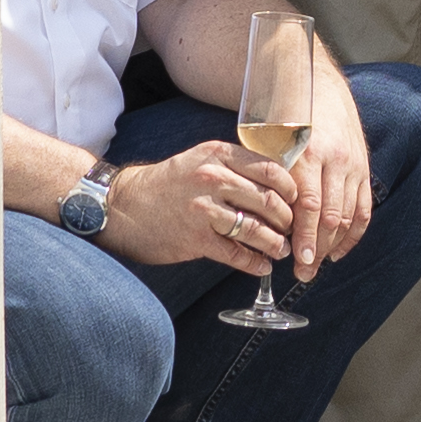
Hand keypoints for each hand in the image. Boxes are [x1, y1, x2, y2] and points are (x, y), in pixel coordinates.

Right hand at [106, 139, 313, 277]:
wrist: (123, 206)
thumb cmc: (168, 184)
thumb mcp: (200, 160)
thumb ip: (234, 167)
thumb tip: (276, 183)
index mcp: (217, 155)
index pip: (271, 170)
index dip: (291, 190)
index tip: (297, 202)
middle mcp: (212, 179)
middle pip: (270, 201)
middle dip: (288, 221)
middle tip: (292, 230)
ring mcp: (204, 209)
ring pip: (257, 230)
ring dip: (275, 244)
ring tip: (280, 250)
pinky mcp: (196, 239)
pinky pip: (237, 254)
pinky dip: (255, 263)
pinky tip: (262, 266)